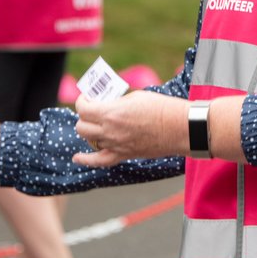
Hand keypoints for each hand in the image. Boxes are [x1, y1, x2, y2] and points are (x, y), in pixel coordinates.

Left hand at [73, 89, 188, 168]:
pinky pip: (99, 161)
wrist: (180, 128)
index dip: (82, 101)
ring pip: (89, 141)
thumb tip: (109, 106)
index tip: (88, 97)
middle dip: (84, 116)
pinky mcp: (124, 155)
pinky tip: (77, 158)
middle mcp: (110, 131)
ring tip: (95, 125)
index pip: (83, 108)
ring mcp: (116, 145)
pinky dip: (86, 160)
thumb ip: (117, 102)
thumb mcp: (136, 96)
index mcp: (111, 112)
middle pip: (82, 126)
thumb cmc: (161, 108)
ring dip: (89, 131)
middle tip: (93, 110)